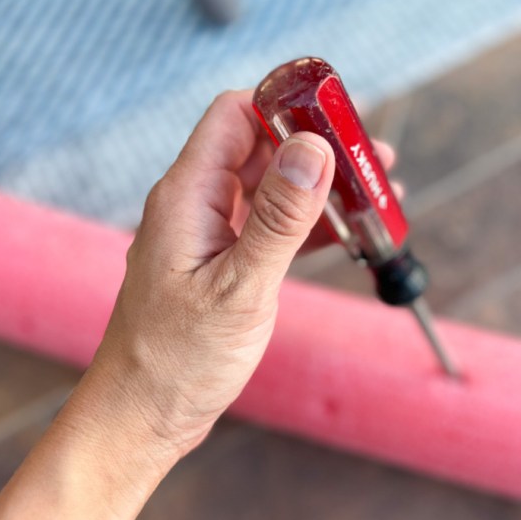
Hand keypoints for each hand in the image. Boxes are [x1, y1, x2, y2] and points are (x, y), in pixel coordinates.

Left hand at [80, 90, 394, 461]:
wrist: (143, 415)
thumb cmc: (176, 360)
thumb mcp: (239, 287)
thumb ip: (278, 218)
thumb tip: (314, 150)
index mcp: (187, 197)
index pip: (235, 116)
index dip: (286, 104)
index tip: (339, 114)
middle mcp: (196, 206)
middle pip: (261, 147)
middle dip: (319, 146)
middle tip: (374, 159)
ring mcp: (210, 234)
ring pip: (272, 187)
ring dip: (322, 187)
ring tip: (377, 193)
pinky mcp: (225, 263)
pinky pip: (272, 226)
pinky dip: (311, 224)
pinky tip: (348, 232)